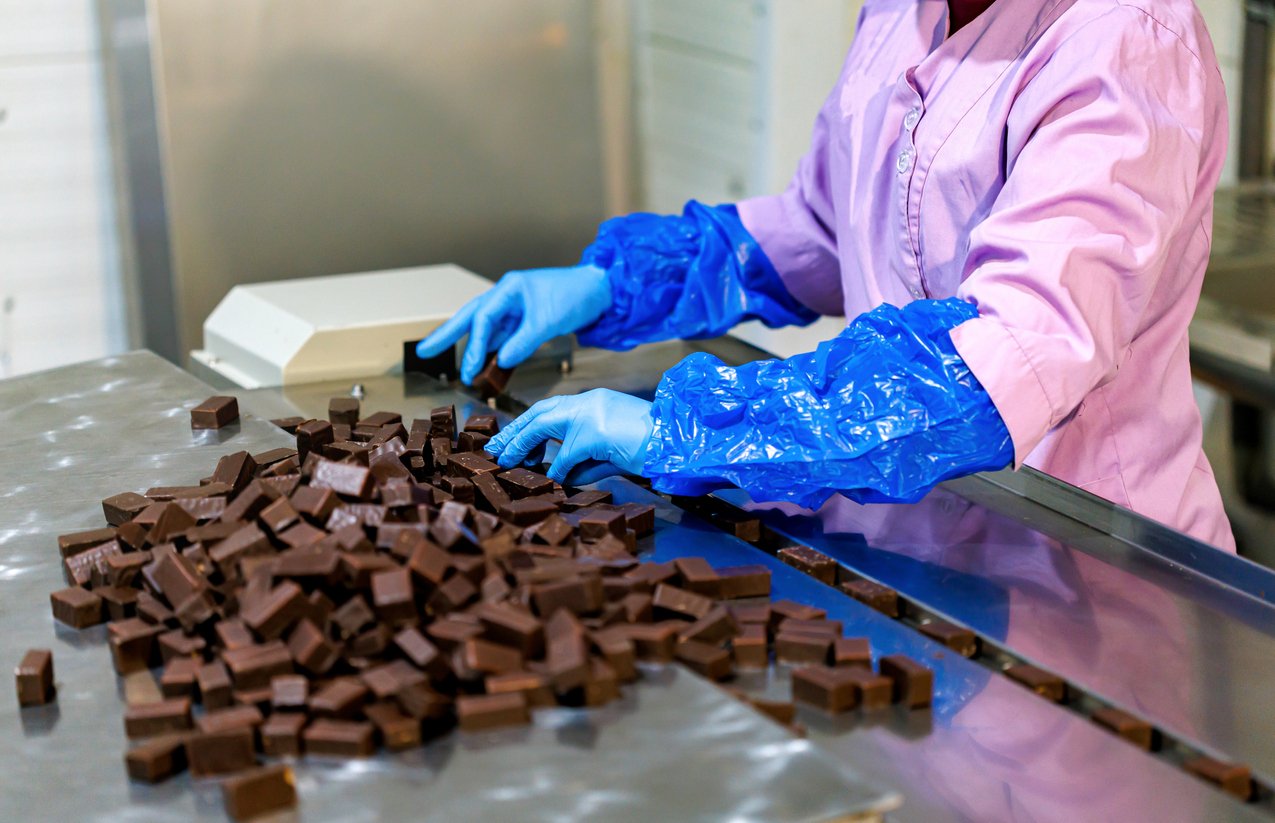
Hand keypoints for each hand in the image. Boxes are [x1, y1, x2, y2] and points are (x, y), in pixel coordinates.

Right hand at [416, 264, 610, 384]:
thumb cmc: (576, 296)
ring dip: (474, 348)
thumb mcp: (549, 320)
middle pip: (471, 317)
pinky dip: (494, 350)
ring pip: (486, 329)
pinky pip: (503, 336)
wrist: (601, 290)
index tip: (470, 370)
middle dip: (448, 335)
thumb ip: (523, 341)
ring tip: (461, 370)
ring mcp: (515, 307)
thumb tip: (501, 360)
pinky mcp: (525, 319)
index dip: (474, 346)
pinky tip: (487, 364)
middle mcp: (507, 296)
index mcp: (510, 289)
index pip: (483, 318)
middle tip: (423, 351)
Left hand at [485, 389, 652, 485]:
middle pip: (540, 410)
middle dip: (514, 429)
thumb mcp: (612, 450)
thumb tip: (560, 476)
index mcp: (594, 401)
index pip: (552, 408)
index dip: (528, 423)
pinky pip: (565, 458)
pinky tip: (553, 480)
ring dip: (522, 445)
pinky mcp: (593, 434)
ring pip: (543, 427)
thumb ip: (585, 460)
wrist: (677, 441)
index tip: (509, 438)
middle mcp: (589, 402)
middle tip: (494, 447)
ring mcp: (590, 415)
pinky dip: (558, 472)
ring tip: (506, 461)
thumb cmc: (652, 448)